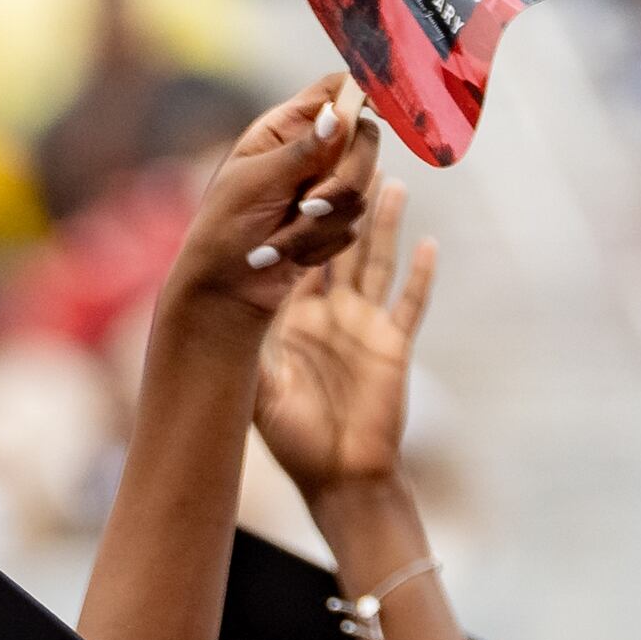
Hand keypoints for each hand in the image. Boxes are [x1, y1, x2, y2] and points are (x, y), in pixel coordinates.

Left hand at [158, 76, 385, 336]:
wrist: (222, 289)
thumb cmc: (224, 229)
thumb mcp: (257, 184)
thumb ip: (302, 152)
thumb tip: (337, 115)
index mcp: (286, 128)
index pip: (336, 90)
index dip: (362, 92)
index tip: (374, 111)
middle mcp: (311, 151)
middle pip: (365, 141)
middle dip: (342, 182)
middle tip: (307, 207)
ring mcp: (324, 185)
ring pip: (360, 191)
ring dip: (318, 226)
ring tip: (275, 242)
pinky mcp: (333, 222)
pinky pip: (354, 226)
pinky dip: (319, 246)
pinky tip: (284, 254)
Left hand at [254, 177, 439, 497]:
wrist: (338, 477)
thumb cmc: (295, 441)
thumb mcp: (258, 391)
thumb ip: (245, 353)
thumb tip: (210, 324)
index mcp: (295, 319)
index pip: (294, 256)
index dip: (293, 222)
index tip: (292, 180)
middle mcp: (332, 313)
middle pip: (338, 246)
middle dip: (341, 205)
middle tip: (343, 161)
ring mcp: (366, 326)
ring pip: (376, 262)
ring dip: (382, 224)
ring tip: (387, 180)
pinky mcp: (393, 346)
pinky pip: (410, 305)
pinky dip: (421, 276)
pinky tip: (430, 244)